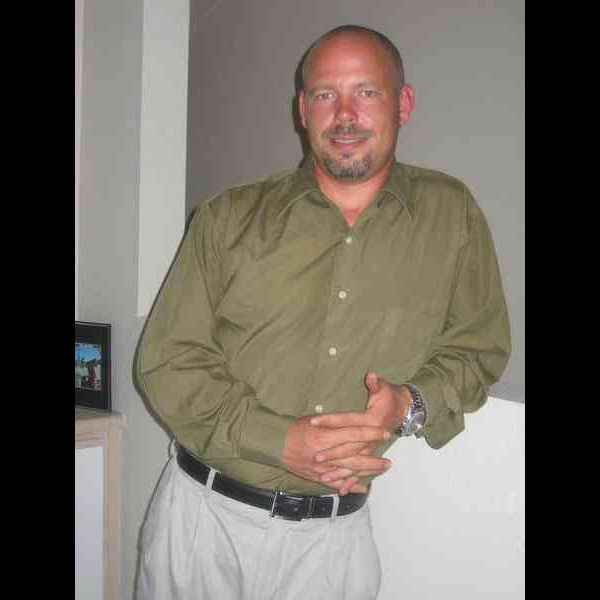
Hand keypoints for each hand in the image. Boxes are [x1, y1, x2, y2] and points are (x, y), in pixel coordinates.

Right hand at [281, 415, 390, 493]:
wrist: (277, 444)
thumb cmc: (296, 429)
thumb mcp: (315, 420)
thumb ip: (335, 422)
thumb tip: (356, 423)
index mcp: (324, 436)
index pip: (352, 434)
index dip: (370, 434)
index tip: (384, 433)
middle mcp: (324, 454)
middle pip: (355, 456)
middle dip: (374, 457)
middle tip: (389, 458)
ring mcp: (322, 469)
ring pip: (349, 471)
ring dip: (368, 470)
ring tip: (382, 469)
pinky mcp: (318, 477)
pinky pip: (338, 483)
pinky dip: (351, 485)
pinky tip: (364, 486)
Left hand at [307, 372, 410, 492]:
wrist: (403, 411)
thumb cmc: (390, 399)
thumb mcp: (384, 389)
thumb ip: (376, 383)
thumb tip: (371, 375)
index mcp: (371, 420)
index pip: (347, 421)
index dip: (330, 421)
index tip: (313, 422)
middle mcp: (371, 437)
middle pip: (349, 447)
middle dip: (332, 454)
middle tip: (315, 458)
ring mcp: (371, 449)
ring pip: (354, 464)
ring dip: (339, 472)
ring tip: (323, 478)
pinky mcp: (371, 455)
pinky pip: (361, 471)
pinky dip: (351, 481)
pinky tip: (340, 490)